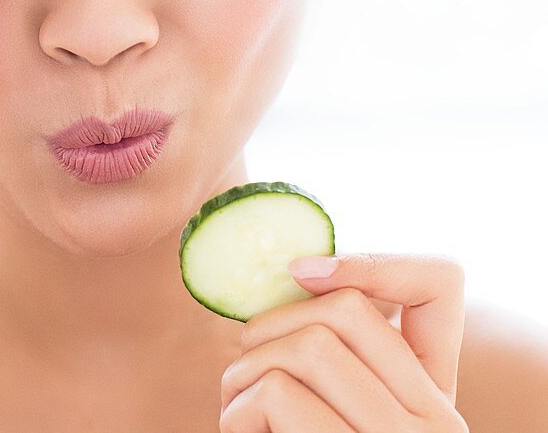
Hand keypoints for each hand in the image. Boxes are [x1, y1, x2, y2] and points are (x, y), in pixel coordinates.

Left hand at [219, 252, 468, 431]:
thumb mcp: (335, 417)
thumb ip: (334, 366)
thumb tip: (292, 278)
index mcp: (432, 398)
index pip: (441, 287)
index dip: (372, 262)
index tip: (300, 271)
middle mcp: (435, 422)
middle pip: (344, 311)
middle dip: (269, 327)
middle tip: (246, 370)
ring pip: (306, 347)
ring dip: (244, 372)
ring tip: (239, 412)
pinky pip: (277, 395)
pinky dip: (238, 411)